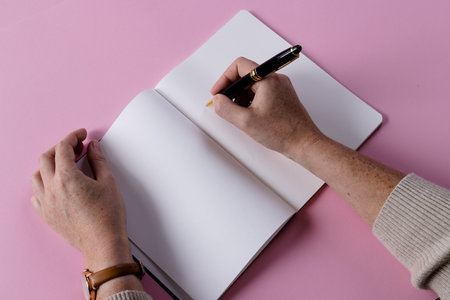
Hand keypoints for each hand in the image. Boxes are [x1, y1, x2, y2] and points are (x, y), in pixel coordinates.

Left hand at [30, 128, 132, 270]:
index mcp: (67, 178)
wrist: (103, 243)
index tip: (81, 135)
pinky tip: (56, 186)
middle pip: (46, 157)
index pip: (63, 147)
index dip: (73, 137)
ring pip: (37, 175)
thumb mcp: (108, 182)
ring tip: (64, 166)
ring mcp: (46, 203)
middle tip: (75, 147)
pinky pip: (36, 194)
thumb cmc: (108, 217)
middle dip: (60, 148)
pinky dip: (43, 185)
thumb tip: (93, 147)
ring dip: (49, 165)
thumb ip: (98, 160)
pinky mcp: (46, 215)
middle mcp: (52, 189)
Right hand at [211, 57, 323, 158]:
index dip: (224, 78)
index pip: (239, 66)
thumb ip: (226, 109)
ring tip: (240, 114)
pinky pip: (262, 93)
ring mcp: (281, 88)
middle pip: (246, 75)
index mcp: (268, 79)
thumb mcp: (246, 122)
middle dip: (232, 90)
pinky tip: (250, 117)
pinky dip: (252, 102)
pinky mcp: (283, 98)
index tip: (218, 92)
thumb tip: (217, 100)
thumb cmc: (283, 133)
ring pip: (253, 85)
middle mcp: (276, 80)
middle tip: (225, 105)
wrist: (304, 144)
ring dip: (241, 97)